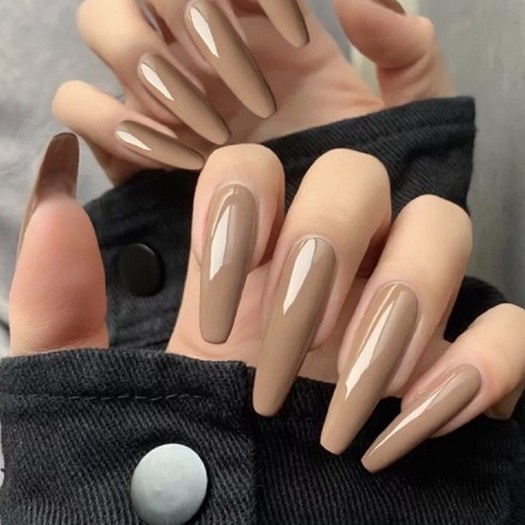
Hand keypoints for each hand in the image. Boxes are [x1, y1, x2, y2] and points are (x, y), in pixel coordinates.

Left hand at [11, 133, 524, 474]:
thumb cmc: (165, 492)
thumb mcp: (89, 401)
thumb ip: (56, 307)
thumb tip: (53, 207)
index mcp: (244, 273)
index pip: (255, 166)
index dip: (242, 205)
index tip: (219, 303)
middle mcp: (328, 278)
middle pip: (357, 178)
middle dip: (324, 255)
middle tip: (280, 364)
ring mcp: (403, 320)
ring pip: (442, 228)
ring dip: (400, 304)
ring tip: (349, 405)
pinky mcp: (467, 375)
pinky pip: (510, 330)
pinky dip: (477, 368)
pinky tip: (413, 427)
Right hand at [52, 0, 451, 182]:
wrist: (324, 247)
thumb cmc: (366, 179)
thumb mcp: (406, 113)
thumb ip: (406, 49)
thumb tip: (359, 0)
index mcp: (265, 24)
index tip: (299, 40)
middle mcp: (204, 51)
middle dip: (192, 18)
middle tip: (249, 88)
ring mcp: (162, 95)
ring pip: (102, 29)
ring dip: (149, 67)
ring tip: (211, 129)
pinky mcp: (131, 146)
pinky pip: (79, 108)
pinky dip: (114, 122)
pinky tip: (177, 158)